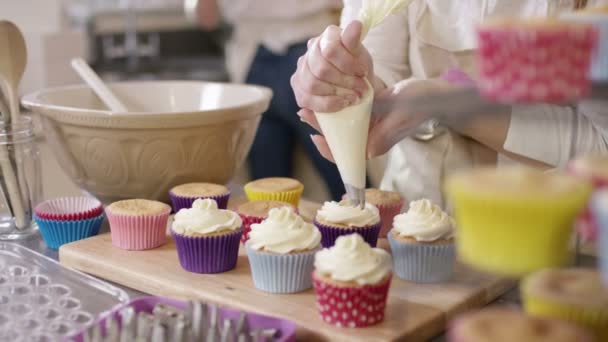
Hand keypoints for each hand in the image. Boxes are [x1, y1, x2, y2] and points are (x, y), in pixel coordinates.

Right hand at [290, 21, 374, 112]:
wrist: (356, 85)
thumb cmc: (358, 68)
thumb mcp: (361, 54)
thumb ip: (355, 41)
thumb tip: (356, 25)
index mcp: (327, 36)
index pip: (331, 50)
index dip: (348, 64)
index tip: (363, 72)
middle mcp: (310, 50)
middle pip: (321, 70)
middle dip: (344, 83)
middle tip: (361, 90)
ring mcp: (301, 68)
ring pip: (312, 85)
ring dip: (336, 95)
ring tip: (353, 98)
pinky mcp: (298, 87)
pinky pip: (306, 99)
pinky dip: (327, 105)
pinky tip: (341, 104)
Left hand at [298, 78, 454, 160]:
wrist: (436, 96)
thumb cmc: (420, 103)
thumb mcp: (398, 112)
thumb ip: (381, 129)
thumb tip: (364, 147)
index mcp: (376, 145)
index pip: (347, 156)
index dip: (328, 149)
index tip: (315, 136)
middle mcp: (371, 141)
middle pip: (340, 142)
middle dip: (321, 129)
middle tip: (304, 113)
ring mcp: (371, 130)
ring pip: (342, 130)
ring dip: (326, 119)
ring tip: (310, 107)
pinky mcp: (372, 119)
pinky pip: (350, 119)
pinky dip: (337, 111)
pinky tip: (327, 99)